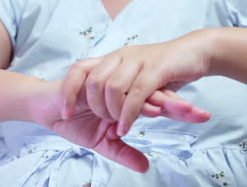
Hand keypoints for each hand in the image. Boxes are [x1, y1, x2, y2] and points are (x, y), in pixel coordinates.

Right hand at [31, 82, 209, 171]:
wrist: (45, 108)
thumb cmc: (73, 121)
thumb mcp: (102, 142)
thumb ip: (123, 152)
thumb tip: (146, 167)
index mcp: (126, 100)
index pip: (157, 103)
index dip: (178, 109)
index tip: (202, 116)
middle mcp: (118, 87)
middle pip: (151, 92)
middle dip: (175, 102)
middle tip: (197, 112)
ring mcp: (102, 81)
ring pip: (130, 89)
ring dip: (148, 102)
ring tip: (168, 111)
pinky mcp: (83, 79)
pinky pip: (101, 88)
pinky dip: (116, 102)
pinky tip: (129, 113)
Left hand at [61, 31, 211, 135]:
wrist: (195, 52)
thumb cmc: (164, 70)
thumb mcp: (136, 80)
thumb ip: (121, 94)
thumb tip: (106, 113)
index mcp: (112, 58)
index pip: (78, 69)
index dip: (68, 91)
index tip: (65, 113)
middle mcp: (121, 56)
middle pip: (93, 81)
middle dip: (93, 106)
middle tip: (103, 121)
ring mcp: (138, 61)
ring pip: (113, 88)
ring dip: (111, 112)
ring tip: (116, 127)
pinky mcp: (156, 69)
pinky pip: (136, 94)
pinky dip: (128, 115)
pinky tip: (125, 128)